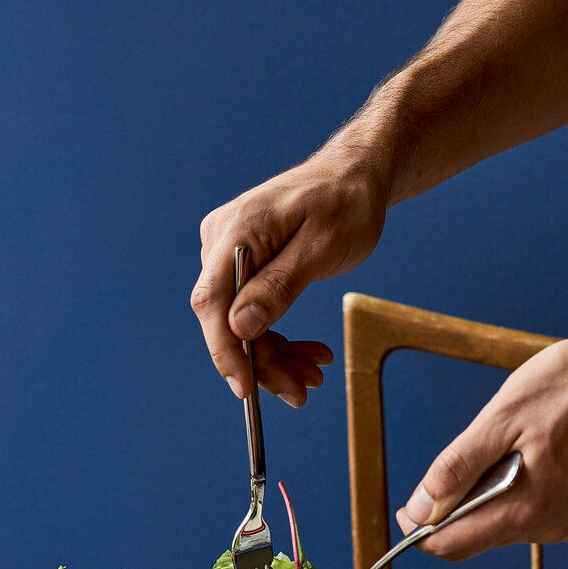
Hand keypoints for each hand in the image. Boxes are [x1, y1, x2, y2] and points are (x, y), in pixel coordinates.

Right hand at [191, 153, 386, 402]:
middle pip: (225, 318)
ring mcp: (229, 251)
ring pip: (239, 320)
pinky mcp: (242, 261)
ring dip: (273, 354)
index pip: (212, 301)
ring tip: (314, 373)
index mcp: (238, 230)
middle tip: (303, 391)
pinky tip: (307, 351)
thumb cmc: (346, 204)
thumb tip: (240, 328)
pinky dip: (276, 335)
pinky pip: (249, 308)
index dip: (224, 351)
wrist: (355, 176)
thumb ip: (279, 287)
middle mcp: (222, 240)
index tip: (245, 389)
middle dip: (262, 361)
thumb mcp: (323, 248)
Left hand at [395, 328, 567, 557]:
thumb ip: (457, 467)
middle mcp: (552, 528)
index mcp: (526, 510)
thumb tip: (419, 508)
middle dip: (461, 503)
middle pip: (481, 534)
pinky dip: (528, 485)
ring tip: (520, 438)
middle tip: (473, 449)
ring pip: (512, 520)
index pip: (452, 546)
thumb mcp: (504, 416)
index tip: (409, 507)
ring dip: (497, 490)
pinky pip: (541, 508)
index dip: (421, 530)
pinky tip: (546, 445)